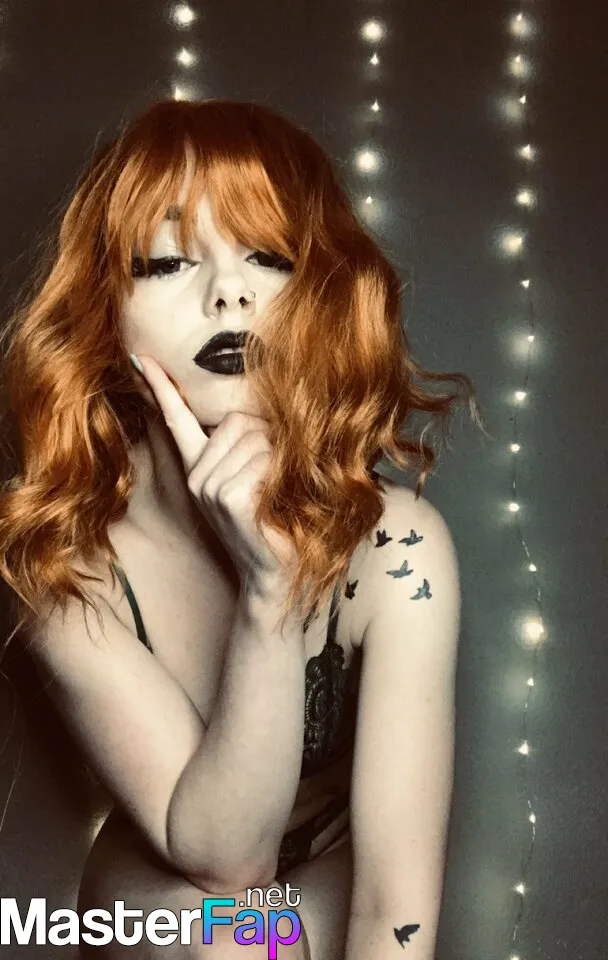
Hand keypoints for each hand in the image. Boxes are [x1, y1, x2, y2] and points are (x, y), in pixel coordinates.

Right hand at [132, 354, 296, 592]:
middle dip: (267, 438)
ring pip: (255, 438)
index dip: (160, 387)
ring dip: (277, 459)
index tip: (143, 358)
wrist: (275, 571)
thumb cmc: (272, 523)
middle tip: (274, 475)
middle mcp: (196, 475)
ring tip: (274, 493)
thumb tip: (255, 414)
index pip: (176, 419)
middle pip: (238, 420)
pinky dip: (279, 474)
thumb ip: (249, 446)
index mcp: (199, 468)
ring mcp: (207, 487)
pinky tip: (274, 502)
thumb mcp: (256, 479)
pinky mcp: (226, 498)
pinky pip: (263, 461)